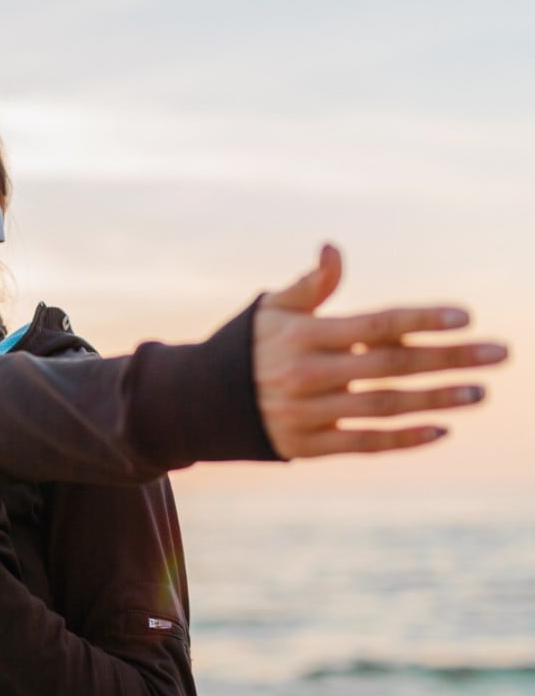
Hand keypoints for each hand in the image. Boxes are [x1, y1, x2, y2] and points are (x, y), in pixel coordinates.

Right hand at [254, 244, 508, 457]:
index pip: (373, 325)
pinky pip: (363, 444)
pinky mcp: (304, 446)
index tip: (466, 316)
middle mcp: (304, 375)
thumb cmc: (246, 347)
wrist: (197, 403)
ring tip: (479, 391)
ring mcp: (305, 414)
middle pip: (390, 366)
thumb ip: (310, 285)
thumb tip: (334, 249)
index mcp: (300, 336)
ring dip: (436, 399)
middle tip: (498, 354)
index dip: (421, 319)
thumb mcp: (270, 310)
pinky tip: (442, 428)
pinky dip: (403, 438)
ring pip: (384, 407)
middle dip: (449, 359)